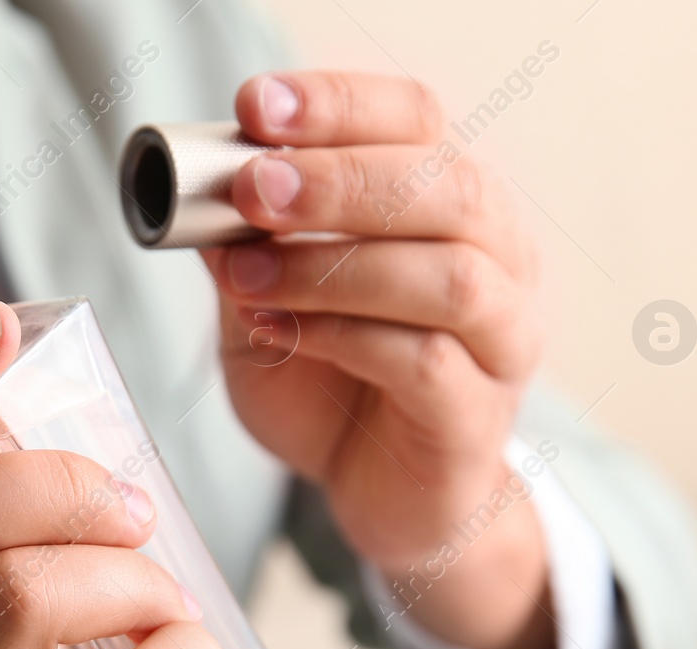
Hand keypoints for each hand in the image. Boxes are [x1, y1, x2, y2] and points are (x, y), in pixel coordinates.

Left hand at [205, 70, 556, 648]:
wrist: (378, 497)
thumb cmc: (332, 390)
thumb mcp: (266, 303)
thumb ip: (247, 248)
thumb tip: (195, 190)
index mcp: (450, 205)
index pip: (417, 121)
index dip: (340, 104)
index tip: (256, 106)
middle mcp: (500, 258)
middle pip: (448, 186)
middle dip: (338, 180)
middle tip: (252, 189)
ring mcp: (501, 339)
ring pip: (449, 275)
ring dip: (335, 266)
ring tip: (247, 276)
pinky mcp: (476, 417)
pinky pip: (424, 361)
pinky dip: (342, 337)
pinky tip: (279, 332)